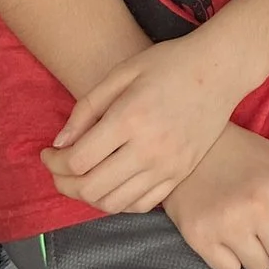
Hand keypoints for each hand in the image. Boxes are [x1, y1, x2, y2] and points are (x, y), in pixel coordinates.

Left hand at [41, 32, 249, 214]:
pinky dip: (118, 201)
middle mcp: (149, 148)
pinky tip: (111, 183)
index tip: (47, 153)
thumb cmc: (168, 64)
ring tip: (80, 178)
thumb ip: (86, 109)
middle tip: (57, 170)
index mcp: (130, 118)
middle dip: (63, 183)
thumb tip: (59, 145)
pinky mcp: (181, 174)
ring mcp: (168, 166)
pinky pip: (141, 204)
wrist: (221, 69)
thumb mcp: (122, 73)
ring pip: (114, 203)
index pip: (77, 160)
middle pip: (90, 188)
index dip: (53, 162)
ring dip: (87, 196)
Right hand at [160, 126, 268, 268]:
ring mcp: (228, 224)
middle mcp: (258, 206)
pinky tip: (222, 233)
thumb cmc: (242, 153)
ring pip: (259, 268)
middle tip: (267, 232)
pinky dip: (228, 258)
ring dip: (255, 254)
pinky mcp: (200, 237)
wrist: (188, 146)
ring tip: (242, 228)